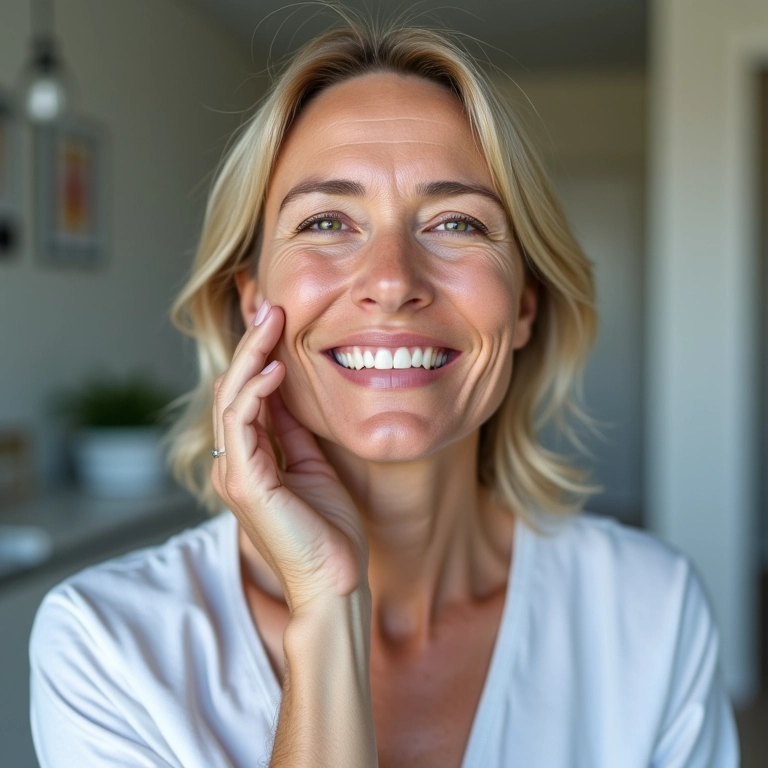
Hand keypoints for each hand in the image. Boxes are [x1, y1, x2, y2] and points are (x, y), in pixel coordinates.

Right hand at [211, 301, 368, 612]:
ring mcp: (234, 474)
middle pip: (233, 390)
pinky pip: (242, 426)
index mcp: (250, 460)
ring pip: (231, 400)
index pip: (245, 396)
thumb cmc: (328, 530)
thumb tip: (286, 391)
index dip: (258, 356)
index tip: (277, 321)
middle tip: (271, 308)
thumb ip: (293, 431)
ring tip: (272, 322)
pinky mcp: (245, 484)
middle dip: (251, 346)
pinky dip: (256, 394)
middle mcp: (234, 464)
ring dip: (251, 358)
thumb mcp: (313, 466)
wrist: (336, 582)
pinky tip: (276, 369)